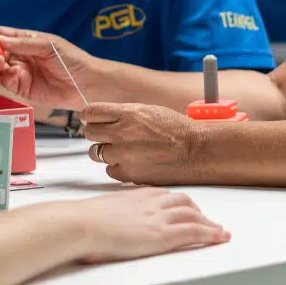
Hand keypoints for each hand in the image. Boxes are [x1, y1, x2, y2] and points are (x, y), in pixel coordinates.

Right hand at [0, 28, 89, 105]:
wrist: (87, 85)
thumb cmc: (72, 59)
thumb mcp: (48, 45)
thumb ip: (23, 44)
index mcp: (26, 41)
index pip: (3, 35)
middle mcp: (20, 56)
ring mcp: (20, 73)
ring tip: (0, 62)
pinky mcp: (22, 89)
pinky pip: (7, 83)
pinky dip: (5, 78)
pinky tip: (12, 74)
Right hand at [78, 186, 228, 262]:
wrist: (80, 224)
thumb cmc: (82, 220)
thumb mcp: (99, 211)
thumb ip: (109, 214)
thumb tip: (102, 223)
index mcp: (135, 194)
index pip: (163, 194)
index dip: (177, 201)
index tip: (184, 206)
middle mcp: (150, 202)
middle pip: (182, 201)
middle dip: (196, 210)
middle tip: (204, 219)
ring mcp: (158, 218)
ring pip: (193, 215)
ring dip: (208, 222)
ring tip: (217, 230)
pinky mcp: (163, 235)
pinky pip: (195, 232)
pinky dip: (211, 234)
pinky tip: (220, 237)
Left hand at [81, 103, 203, 184]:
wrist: (196, 151)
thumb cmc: (176, 129)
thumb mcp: (148, 110)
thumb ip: (123, 114)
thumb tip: (104, 118)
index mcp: (127, 114)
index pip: (91, 112)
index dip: (89, 116)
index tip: (91, 119)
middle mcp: (122, 133)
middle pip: (89, 133)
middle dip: (97, 133)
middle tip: (108, 136)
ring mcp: (124, 155)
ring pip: (96, 153)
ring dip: (105, 151)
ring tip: (121, 150)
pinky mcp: (129, 174)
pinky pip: (110, 170)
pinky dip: (117, 167)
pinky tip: (130, 163)